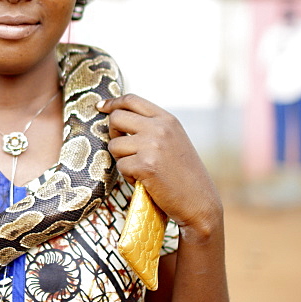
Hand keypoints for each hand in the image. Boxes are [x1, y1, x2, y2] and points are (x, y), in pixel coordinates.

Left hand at [99, 94, 221, 237]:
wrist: (199, 201)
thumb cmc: (183, 174)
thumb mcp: (173, 140)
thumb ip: (152, 127)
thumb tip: (117, 116)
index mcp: (167, 119)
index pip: (132, 100)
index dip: (112, 103)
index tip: (101, 107)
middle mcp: (160, 128)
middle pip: (116, 118)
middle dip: (113, 133)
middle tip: (124, 149)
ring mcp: (152, 145)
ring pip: (114, 145)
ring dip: (121, 159)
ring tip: (140, 169)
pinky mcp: (145, 165)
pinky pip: (120, 166)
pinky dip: (128, 176)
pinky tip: (144, 181)